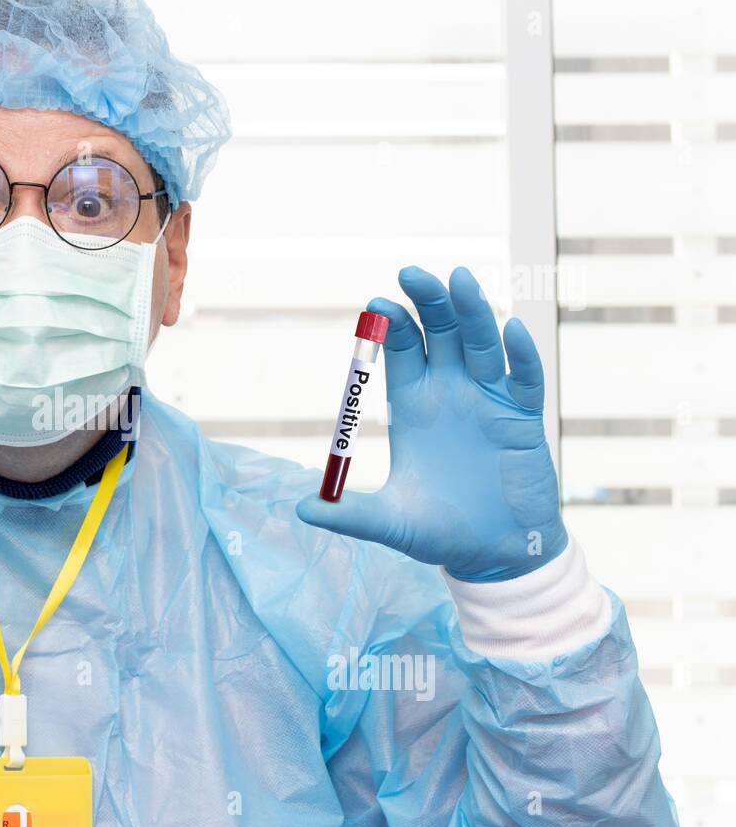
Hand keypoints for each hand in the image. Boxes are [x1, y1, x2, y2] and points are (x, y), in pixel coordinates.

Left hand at [295, 266, 566, 581]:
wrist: (494, 554)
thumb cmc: (439, 532)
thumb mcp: (389, 522)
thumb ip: (350, 514)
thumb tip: (301, 510)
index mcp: (413, 405)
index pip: (401, 350)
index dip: (392, 324)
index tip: (377, 303)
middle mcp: (450, 393)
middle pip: (440, 333)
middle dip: (428, 303)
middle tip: (412, 273)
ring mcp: (489, 400)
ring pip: (482, 344)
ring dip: (473, 312)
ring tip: (460, 279)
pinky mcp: (523, 418)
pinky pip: (525, 378)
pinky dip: (521, 355)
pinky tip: (514, 331)